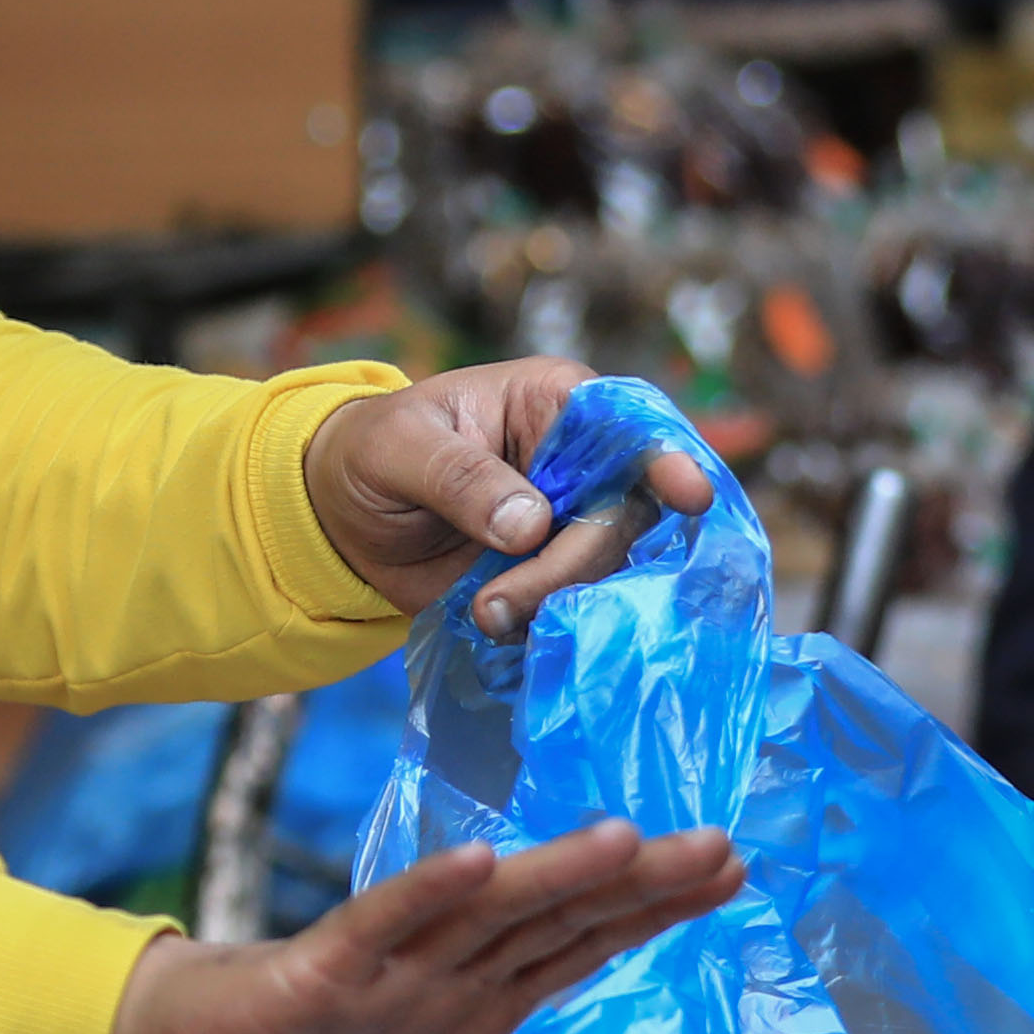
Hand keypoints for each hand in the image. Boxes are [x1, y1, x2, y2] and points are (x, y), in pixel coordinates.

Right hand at [102, 817, 740, 1033]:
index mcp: (471, 1004)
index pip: (577, 948)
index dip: (649, 913)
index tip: (727, 875)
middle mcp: (443, 972)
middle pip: (553, 918)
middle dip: (635, 885)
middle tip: (721, 847)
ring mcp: (385, 967)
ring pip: (483, 912)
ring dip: (551, 875)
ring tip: (627, 841)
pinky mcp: (318, 973)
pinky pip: (379, 927)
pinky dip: (427, 894)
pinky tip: (478, 862)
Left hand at [299, 360, 715, 640]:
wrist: (345, 517)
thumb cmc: (374, 452)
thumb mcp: (400, 448)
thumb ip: (461, 477)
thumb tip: (531, 524)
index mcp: (554, 403)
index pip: (627, 423)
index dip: (663, 456)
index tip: (688, 493)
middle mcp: (580, 464)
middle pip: (625, 515)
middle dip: (571, 566)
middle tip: (495, 604)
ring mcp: (572, 526)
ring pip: (605, 570)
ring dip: (552, 603)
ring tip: (482, 615)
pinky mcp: (553, 578)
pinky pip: (576, 607)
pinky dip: (544, 627)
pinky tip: (497, 630)